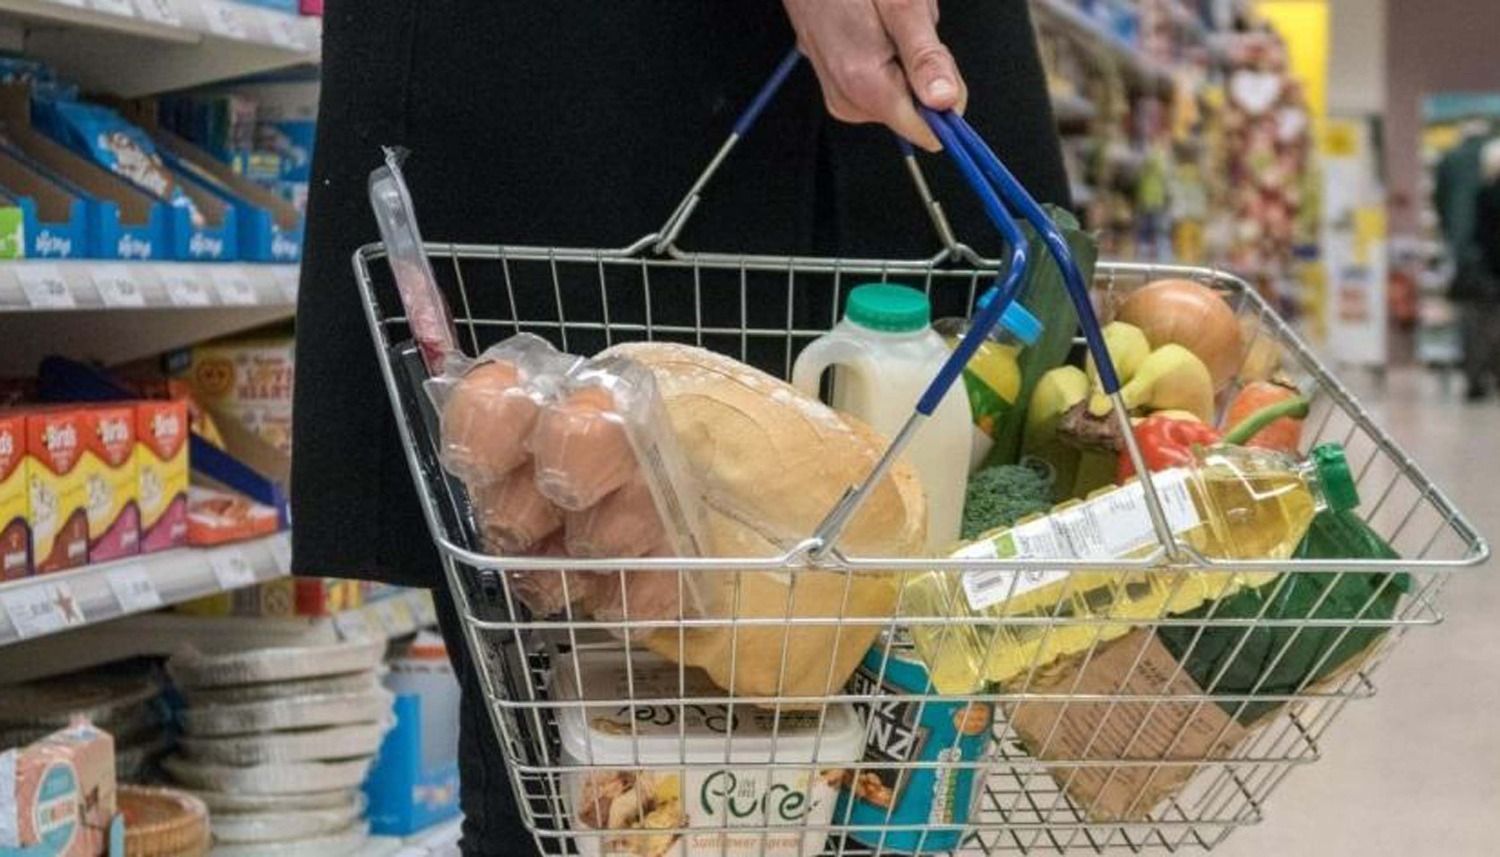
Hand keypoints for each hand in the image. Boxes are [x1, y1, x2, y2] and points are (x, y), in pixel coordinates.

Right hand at [783, 0, 966, 150]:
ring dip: (907, 63)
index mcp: (865, 84)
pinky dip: (890, 60)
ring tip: (888, 27)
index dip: (944, 100)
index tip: (939, 63)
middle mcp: (849, 99)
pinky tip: (876, 33)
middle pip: (914, 113)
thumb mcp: (902, 5)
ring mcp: (841, 95)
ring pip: (901, 98)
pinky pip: (882, 87)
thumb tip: (945, 100)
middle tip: (909, 32)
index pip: (924, 131)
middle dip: (924, 73)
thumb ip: (925, 57)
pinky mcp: (838, 87)